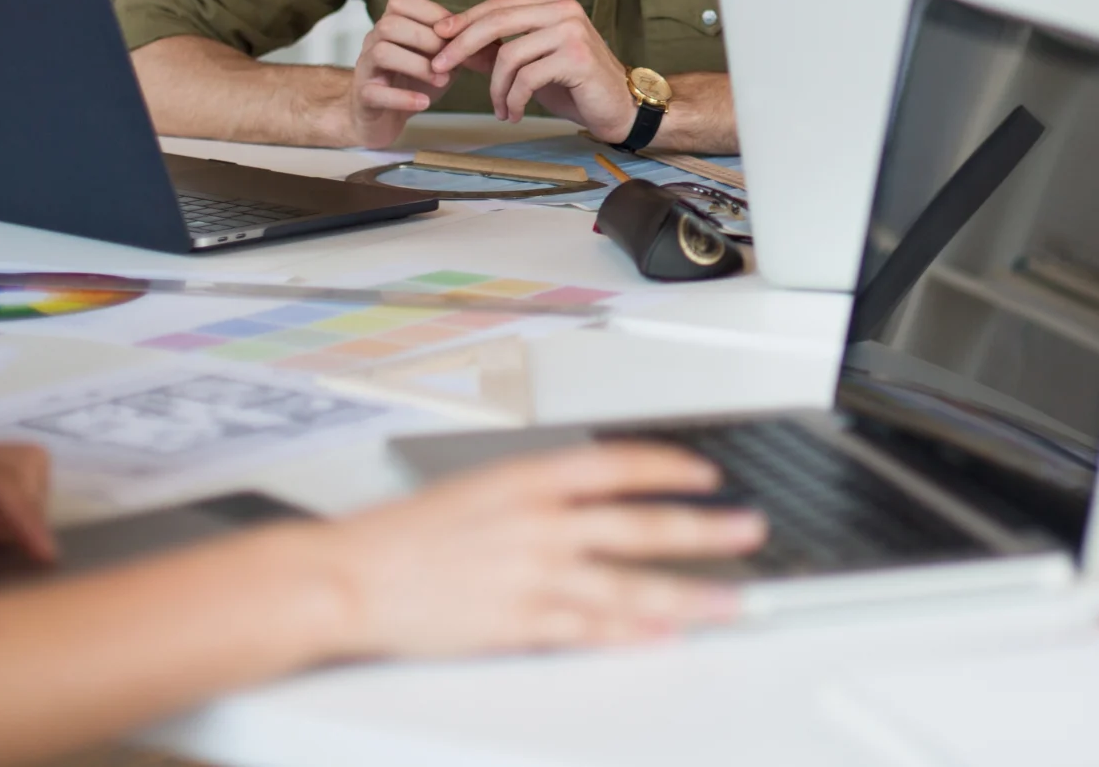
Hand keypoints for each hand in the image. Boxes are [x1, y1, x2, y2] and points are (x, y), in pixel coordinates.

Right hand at [318, 441, 765, 657]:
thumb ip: (542, 493)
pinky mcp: (518, 622)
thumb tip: (598, 497)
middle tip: (748, 530)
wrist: (350, 576)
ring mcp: (532, 575)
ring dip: (687, 593)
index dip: (672, 468)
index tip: (707, 476)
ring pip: (629, 584)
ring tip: (731, 599)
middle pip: (641, 524)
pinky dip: (632, 633)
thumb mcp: (480, 486)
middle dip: (704, 529)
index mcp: (528, 477)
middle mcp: (539, 522)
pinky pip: (590, 629)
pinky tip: (665, 635)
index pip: (620, 464)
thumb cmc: (406, 533)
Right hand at [339, 0, 460, 148]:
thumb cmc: (413, 80)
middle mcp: (373, 40)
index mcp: (391, 24)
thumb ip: (464, 48)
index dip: (432, 14)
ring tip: (442, 81)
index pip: (401, 0)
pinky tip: (424, 102)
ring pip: (382, 52)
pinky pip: (375, 92)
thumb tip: (500, 41)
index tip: (456, 34)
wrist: (380, 115)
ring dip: (417, 65)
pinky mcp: (363, 97)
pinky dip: (403, 97)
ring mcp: (366, 68)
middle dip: (427, 40)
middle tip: (451, 61)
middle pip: (390, 24)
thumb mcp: (442, 59)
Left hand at [428, 0, 635, 139]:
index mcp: (555, 5)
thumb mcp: (535, 64)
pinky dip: (513, 100)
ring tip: (499, 109)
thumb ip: (503, 52)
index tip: (439, 37)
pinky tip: (514, 114)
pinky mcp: (576, 59)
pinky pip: (527, 79)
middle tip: (439, 67)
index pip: (501, 5)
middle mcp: (564, 11)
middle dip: (462, 45)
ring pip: (509, 55)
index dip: (466, 19)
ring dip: (495, 89)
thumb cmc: (577, 86)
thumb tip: (454, 49)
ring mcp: (572, 33)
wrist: (620, 108)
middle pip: (498, 21)